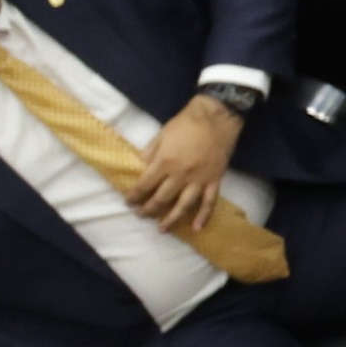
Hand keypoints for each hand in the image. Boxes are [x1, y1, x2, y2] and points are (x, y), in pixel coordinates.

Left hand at [124, 95, 243, 232]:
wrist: (216, 117)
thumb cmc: (185, 124)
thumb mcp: (161, 135)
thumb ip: (150, 154)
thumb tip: (142, 169)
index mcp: (165, 162)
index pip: (145, 185)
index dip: (134, 195)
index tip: (128, 201)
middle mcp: (181, 175)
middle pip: (161, 198)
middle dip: (148, 209)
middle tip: (141, 214)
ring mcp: (199, 180)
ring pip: (183, 205)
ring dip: (171, 219)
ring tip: (162, 229)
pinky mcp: (214, 180)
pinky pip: (209, 202)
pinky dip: (203, 216)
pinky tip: (196, 228)